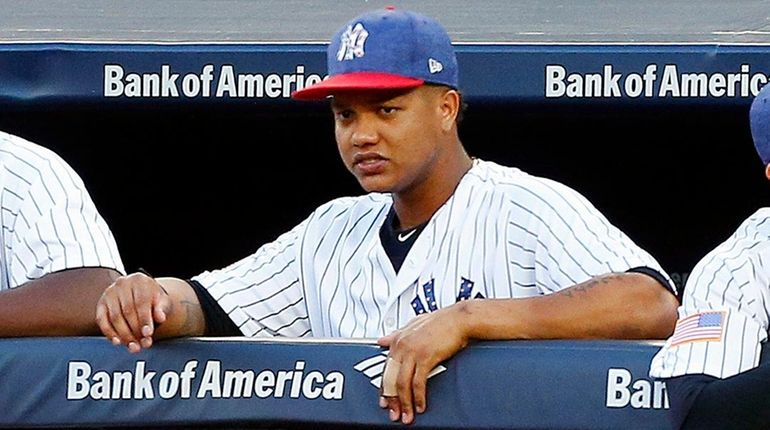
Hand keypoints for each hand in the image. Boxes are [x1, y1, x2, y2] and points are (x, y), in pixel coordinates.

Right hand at [95, 272, 171, 352]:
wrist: (141, 293)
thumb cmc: (153, 299)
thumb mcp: (162, 301)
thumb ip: (162, 309)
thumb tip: (161, 317)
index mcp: (140, 280)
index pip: (141, 302)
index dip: (145, 319)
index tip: (148, 334)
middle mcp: (122, 283)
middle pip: (127, 311)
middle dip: (135, 331)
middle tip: (142, 344)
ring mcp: (109, 293)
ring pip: (115, 317)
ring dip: (124, 335)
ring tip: (134, 346)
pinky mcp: (101, 303)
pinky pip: (102, 320)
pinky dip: (109, 333)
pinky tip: (117, 342)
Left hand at [376, 302, 471, 424]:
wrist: (459, 318)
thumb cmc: (441, 321)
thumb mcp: (413, 324)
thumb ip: (396, 334)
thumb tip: (382, 340)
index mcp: (398, 339)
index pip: (385, 369)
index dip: (384, 388)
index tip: (385, 401)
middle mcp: (402, 346)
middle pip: (390, 379)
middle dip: (392, 400)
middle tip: (394, 414)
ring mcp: (413, 351)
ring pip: (402, 383)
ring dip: (404, 403)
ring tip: (407, 416)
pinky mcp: (426, 357)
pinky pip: (418, 383)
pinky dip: (418, 397)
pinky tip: (420, 406)